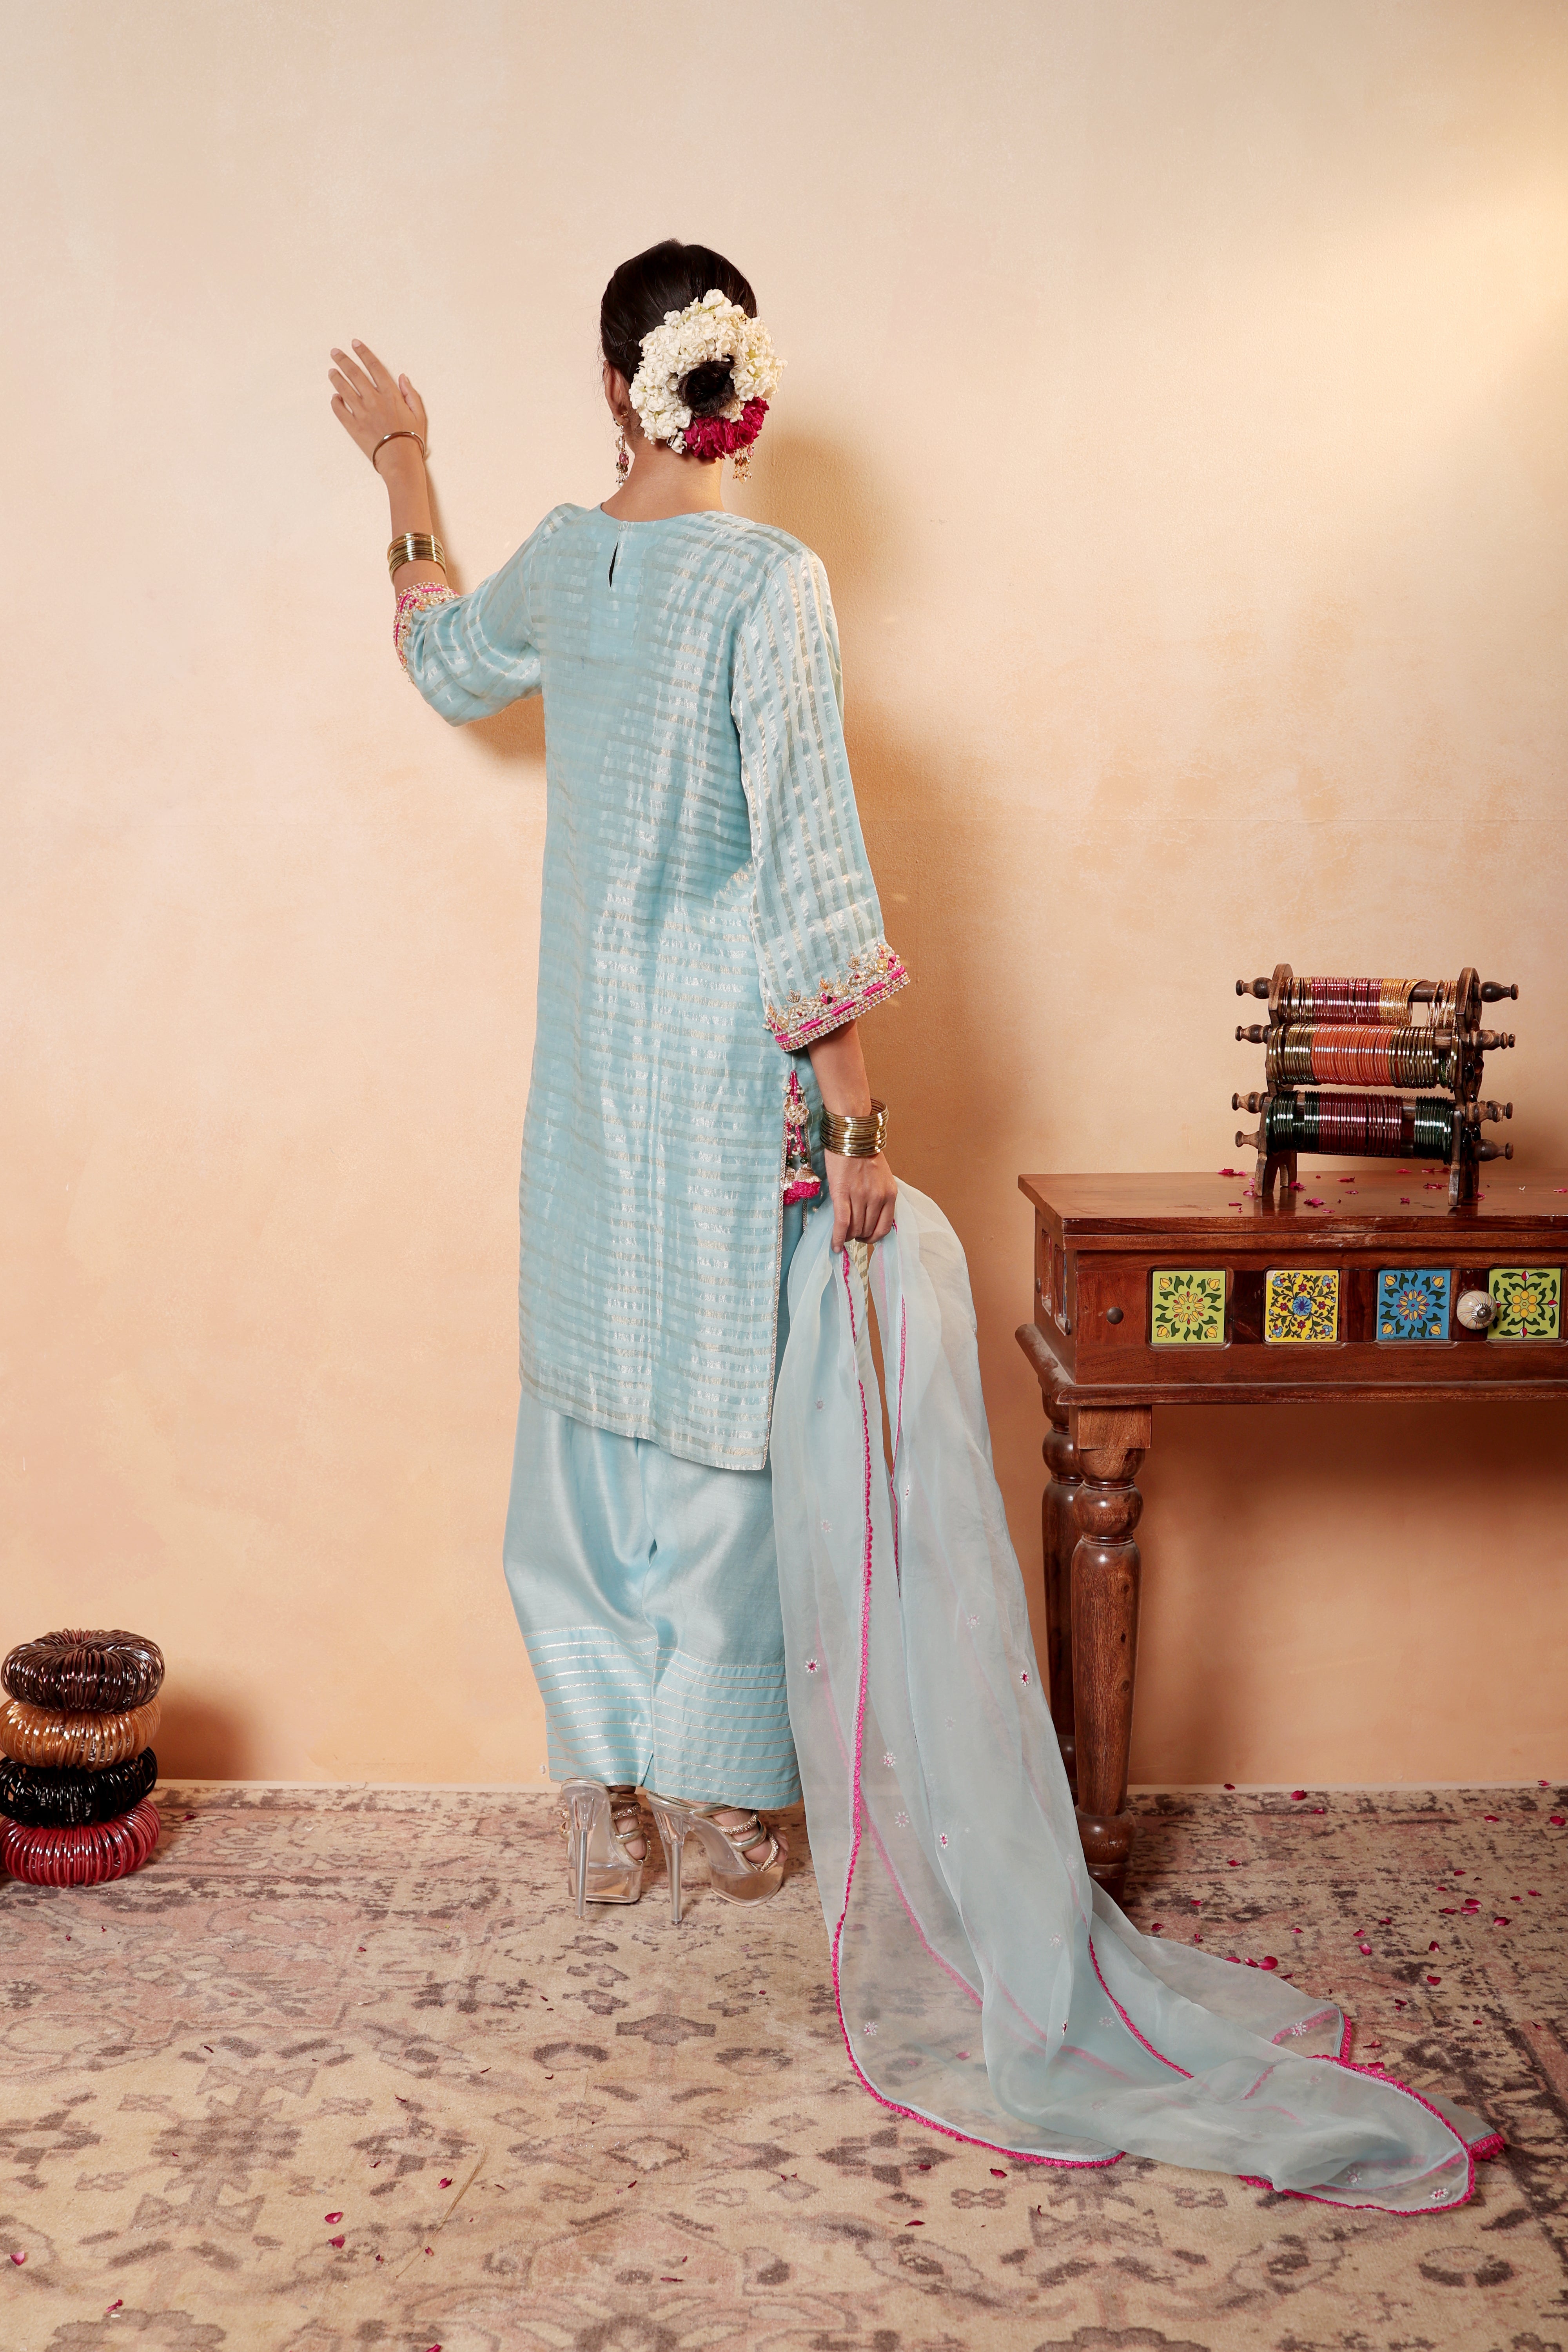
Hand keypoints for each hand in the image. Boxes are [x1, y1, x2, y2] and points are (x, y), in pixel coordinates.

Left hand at [328, 339, 428, 466]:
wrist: (400, 461)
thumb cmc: (412, 439)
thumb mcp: (419, 414)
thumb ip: (410, 394)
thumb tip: (402, 377)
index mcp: (390, 395)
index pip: (374, 367)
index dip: (364, 353)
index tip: (355, 344)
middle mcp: (374, 400)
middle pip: (355, 374)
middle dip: (344, 361)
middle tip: (334, 352)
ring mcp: (362, 413)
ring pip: (344, 389)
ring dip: (336, 378)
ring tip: (331, 371)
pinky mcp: (353, 427)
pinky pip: (340, 411)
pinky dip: (335, 402)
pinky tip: (334, 397)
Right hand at [823, 1151, 897, 1251]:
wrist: (852, 1135)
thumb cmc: (864, 1155)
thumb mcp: (882, 1178)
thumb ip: (879, 1197)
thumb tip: (869, 1217)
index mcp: (890, 1194)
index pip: (884, 1228)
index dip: (873, 1238)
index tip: (866, 1238)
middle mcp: (877, 1198)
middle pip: (867, 1230)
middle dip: (858, 1236)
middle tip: (851, 1234)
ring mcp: (860, 1197)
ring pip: (854, 1229)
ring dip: (848, 1236)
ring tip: (842, 1235)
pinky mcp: (842, 1194)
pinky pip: (842, 1223)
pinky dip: (838, 1238)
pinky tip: (835, 1246)